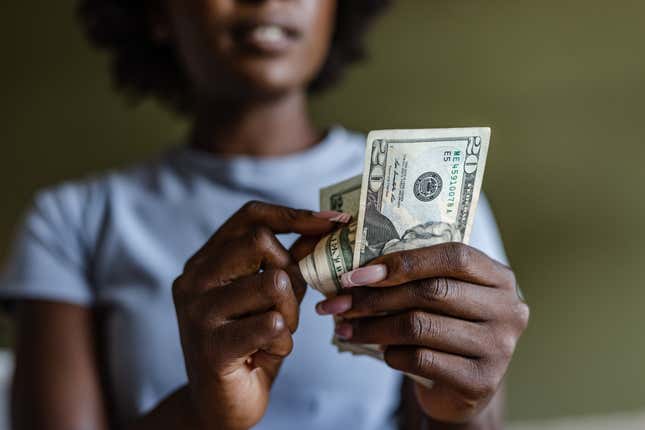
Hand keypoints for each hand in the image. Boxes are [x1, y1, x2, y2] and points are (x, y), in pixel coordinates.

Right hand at [172, 201, 342, 429]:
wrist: (221, 405)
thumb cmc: (250, 344)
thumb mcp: (269, 297)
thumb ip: (288, 263)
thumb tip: (323, 227)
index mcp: (205, 262)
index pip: (249, 216)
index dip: (294, 214)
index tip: (333, 221)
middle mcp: (194, 280)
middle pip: (260, 241)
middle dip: (291, 273)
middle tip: (288, 304)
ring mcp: (198, 312)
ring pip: (273, 283)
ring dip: (290, 313)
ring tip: (277, 333)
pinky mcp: (212, 346)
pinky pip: (272, 325)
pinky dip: (283, 342)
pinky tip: (267, 353)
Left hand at [315, 243, 528, 424]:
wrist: (462, 387)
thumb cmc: (446, 328)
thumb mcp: (442, 297)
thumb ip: (415, 278)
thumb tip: (354, 272)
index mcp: (499, 278)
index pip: (453, 256)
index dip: (403, 261)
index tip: (358, 274)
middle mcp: (508, 310)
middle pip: (432, 291)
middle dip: (376, 297)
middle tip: (339, 304)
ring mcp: (499, 347)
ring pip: (420, 326)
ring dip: (373, 327)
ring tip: (346, 329)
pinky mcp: (481, 381)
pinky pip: (421, 360)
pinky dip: (392, 355)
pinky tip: (382, 353)